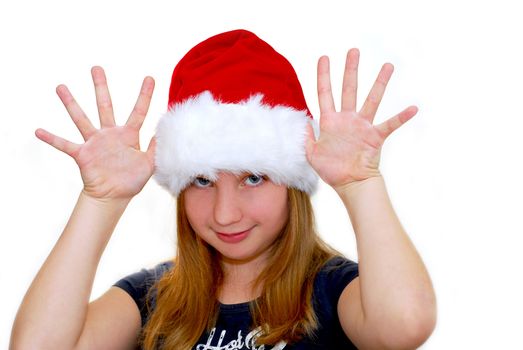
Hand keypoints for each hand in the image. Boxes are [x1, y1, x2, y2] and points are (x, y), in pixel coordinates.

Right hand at [35, 66, 155, 200]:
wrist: (113, 196)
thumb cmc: (131, 180)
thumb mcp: (150, 164)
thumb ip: (157, 147)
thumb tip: (166, 132)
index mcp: (128, 135)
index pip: (139, 111)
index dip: (145, 95)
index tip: (150, 77)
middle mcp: (110, 134)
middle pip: (105, 105)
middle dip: (101, 87)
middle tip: (96, 67)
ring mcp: (94, 142)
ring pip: (81, 119)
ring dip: (71, 104)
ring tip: (61, 87)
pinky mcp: (82, 154)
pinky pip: (65, 145)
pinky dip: (52, 139)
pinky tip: (38, 131)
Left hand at [305, 49, 417, 191]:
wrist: (350, 185)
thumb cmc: (331, 170)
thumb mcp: (311, 154)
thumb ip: (305, 138)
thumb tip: (301, 122)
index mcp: (330, 122)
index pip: (324, 93)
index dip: (323, 75)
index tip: (324, 57)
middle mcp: (347, 119)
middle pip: (349, 89)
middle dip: (350, 70)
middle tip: (353, 51)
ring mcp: (362, 126)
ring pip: (372, 100)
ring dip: (380, 83)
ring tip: (387, 65)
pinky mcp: (375, 137)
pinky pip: (390, 125)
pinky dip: (401, 117)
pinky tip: (413, 108)